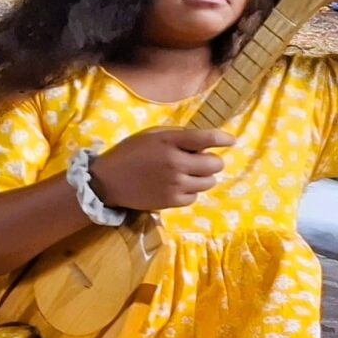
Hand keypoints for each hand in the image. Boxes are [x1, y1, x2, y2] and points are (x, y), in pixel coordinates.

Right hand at [90, 127, 234, 212]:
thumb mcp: (151, 136)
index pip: (206, 139)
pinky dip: (191, 191)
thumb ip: (177, 136)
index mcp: (169, 143)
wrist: (106, 181)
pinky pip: (195, 196)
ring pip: (209, 182)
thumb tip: (203, 144)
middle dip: (212, 161)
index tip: (231, 141)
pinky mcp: (171, 201)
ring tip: (189, 175)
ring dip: (204, 177)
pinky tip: (178, 186)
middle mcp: (175, 163)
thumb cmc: (129, 153)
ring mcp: (174, 184)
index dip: (223, 139)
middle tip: (201, 161)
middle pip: (215, 164)